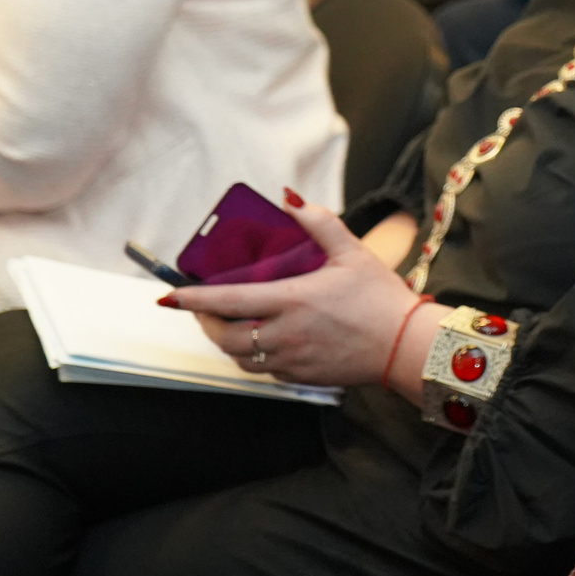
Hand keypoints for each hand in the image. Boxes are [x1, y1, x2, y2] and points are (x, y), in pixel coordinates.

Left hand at [163, 195, 433, 388]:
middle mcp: (286, 335)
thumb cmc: (381, 298)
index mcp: (293, 301)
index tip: (168, 296)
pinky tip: (261, 342)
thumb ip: (319, 223)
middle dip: (206, 324)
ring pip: (241, 358)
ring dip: (227, 342)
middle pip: (226, 337)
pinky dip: (252, 357)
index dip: (194, 300)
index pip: (229, 302)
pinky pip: (263, 370)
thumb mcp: (353, 251)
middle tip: (202, 309)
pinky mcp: (303, 376)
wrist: (406, 346)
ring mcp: (293, 360)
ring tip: (227, 325)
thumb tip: (289, 198)